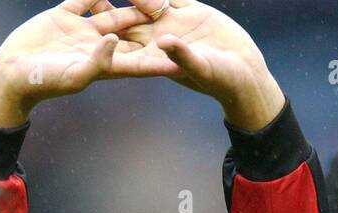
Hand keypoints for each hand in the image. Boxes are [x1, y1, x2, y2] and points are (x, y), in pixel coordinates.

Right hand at [0, 0, 160, 128]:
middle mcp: (96, 47)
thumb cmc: (43, 83)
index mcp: (103, 66)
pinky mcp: (63, 16)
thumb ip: (97, 61)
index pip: (138, 62)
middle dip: (151, 25)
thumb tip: (116, 40)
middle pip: (131, 33)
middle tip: (174, 12)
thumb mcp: (73, 76)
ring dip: (130, 2)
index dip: (160, 59)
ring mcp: (80, 31)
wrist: (10, 73)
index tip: (183, 57)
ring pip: (112, 12)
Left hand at [112, 1, 285, 130]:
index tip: (93, 14)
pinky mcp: (191, 11)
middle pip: (128, 19)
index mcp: (155, 56)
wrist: (243, 72)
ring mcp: (174, 22)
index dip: (107, 30)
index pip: (125, 42)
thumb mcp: (201, 67)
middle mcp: (160, 37)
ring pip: (147, 2)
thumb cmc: (221, 79)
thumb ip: (181, 54)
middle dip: (110, 7)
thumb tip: (162, 40)